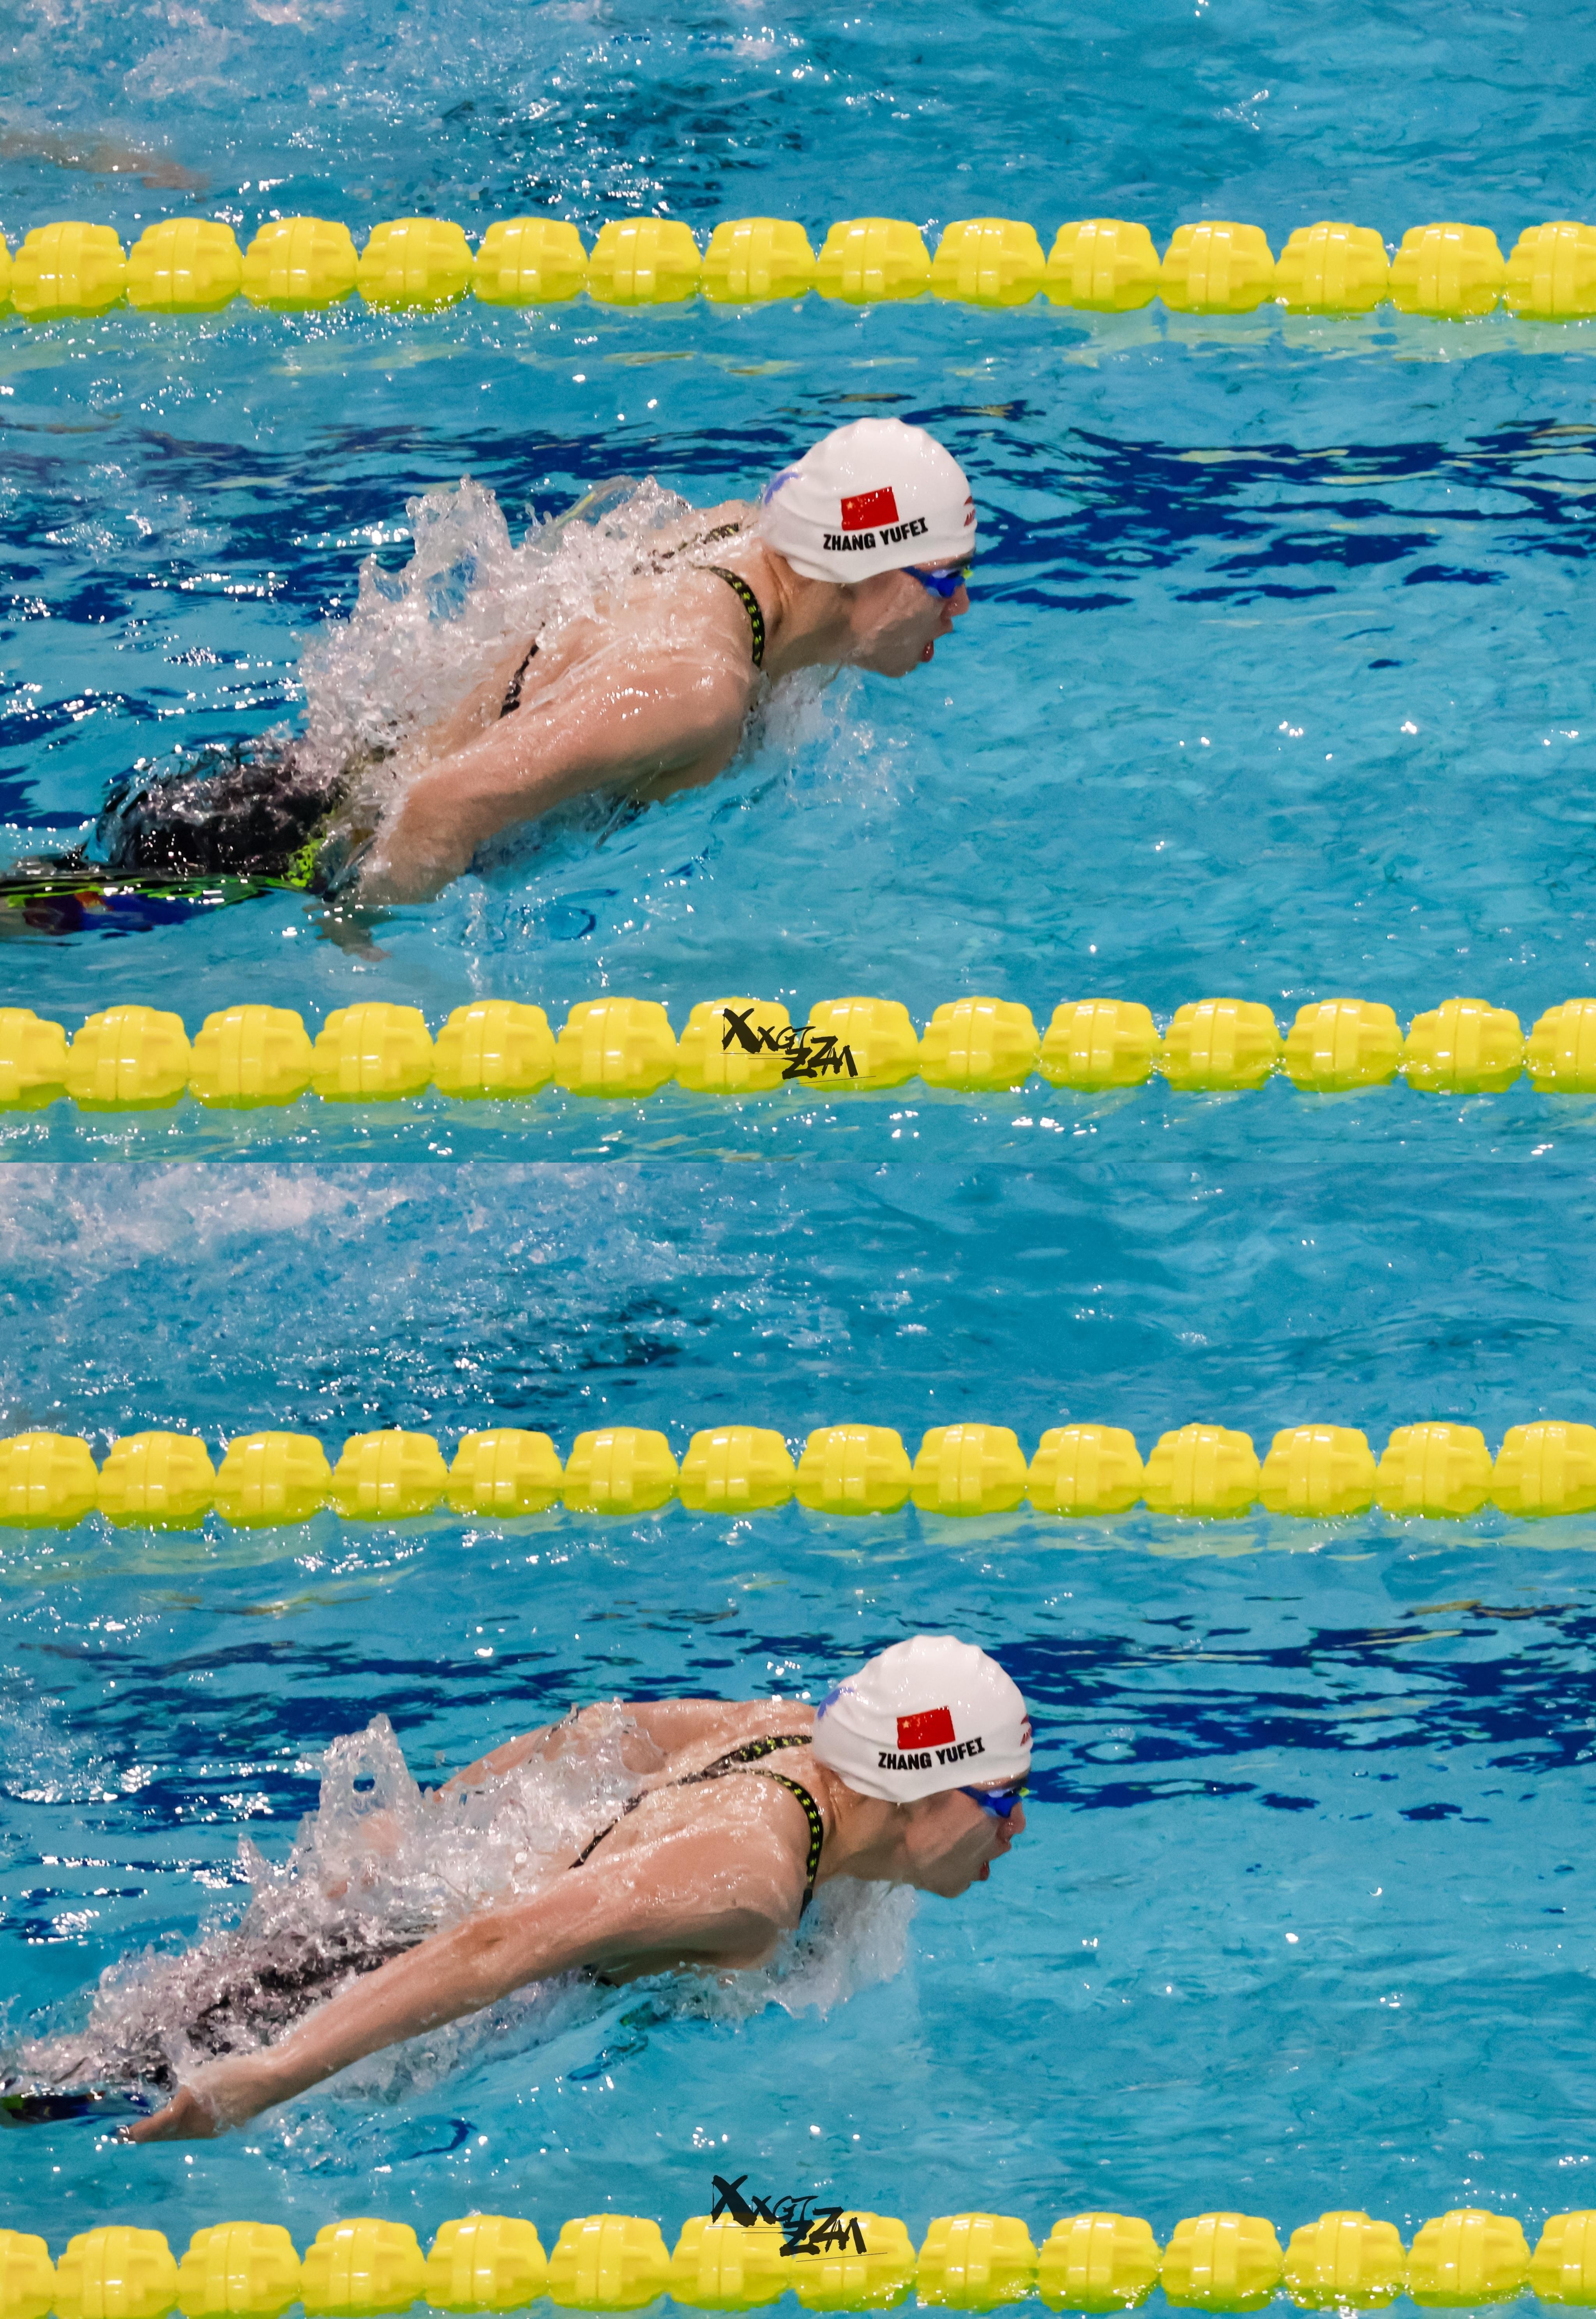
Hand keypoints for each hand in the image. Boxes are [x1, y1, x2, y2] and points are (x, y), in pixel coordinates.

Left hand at [125, 2053, 273, 2142]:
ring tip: (147, 2129)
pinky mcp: (223, 2120)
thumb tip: (164, 2117)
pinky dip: (180, 2126)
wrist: (271, 2079)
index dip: (140, 2132)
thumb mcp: (204, 2084)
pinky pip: (194, 2127)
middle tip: (128, 2134)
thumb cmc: (236, 2077)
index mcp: (193, 2121)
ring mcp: (213, 2126)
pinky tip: (178, 2118)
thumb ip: (183, 2100)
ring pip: (181, 2133)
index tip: (122, 2134)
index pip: (159, 2128)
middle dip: (148, 2134)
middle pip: (168, 2135)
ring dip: (163, 2132)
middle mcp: (200, 2130)